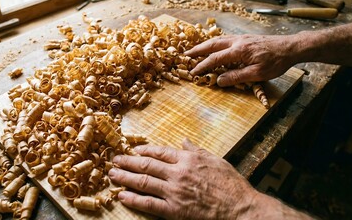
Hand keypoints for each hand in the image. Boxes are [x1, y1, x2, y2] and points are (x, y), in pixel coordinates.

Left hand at [108, 139, 257, 218]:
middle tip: (115, 160)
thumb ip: (196, 150)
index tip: (133, 150)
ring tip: (112, 174)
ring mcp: (174, 192)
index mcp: (188, 159)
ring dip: (125, 177)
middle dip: (128, 162)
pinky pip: (149, 204)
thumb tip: (184, 141)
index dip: (144, 150)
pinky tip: (123, 196)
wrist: (239, 208)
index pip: (160, 152)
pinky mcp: (174, 210)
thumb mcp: (215, 160)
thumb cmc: (230, 184)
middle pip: (146, 165)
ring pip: (144, 182)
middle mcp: (178, 173)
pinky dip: (134, 199)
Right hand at [186, 35, 300, 86]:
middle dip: (198, 50)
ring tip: (195, 50)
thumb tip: (219, 81)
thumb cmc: (276, 62)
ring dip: (205, 45)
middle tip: (186, 55)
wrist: (290, 48)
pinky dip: (215, 43)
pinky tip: (214, 46)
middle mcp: (237, 42)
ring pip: (218, 40)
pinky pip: (225, 39)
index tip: (193, 73)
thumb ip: (237, 77)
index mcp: (239, 51)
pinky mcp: (245, 38)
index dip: (202, 66)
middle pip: (212, 45)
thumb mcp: (258, 74)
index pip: (215, 58)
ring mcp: (241, 38)